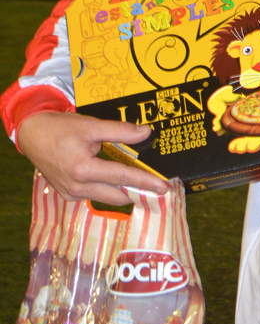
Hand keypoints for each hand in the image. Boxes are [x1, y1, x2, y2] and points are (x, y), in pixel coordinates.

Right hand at [17, 112, 168, 205]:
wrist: (32, 135)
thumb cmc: (61, 129)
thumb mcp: (91, 126)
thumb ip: (119, 131)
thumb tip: (146, 132)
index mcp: (83, 170)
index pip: (122, 177)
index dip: (145, 182)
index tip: (163, 187)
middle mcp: (77, 187)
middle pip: (117, 195)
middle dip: (136, 191)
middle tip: (153, 184)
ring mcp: (71, 194)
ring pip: (106, 197)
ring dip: (122, 191)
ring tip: (137, 180)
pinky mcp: (67, 195)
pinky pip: (93, 196)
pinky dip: (106, 189)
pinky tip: (112, 178)